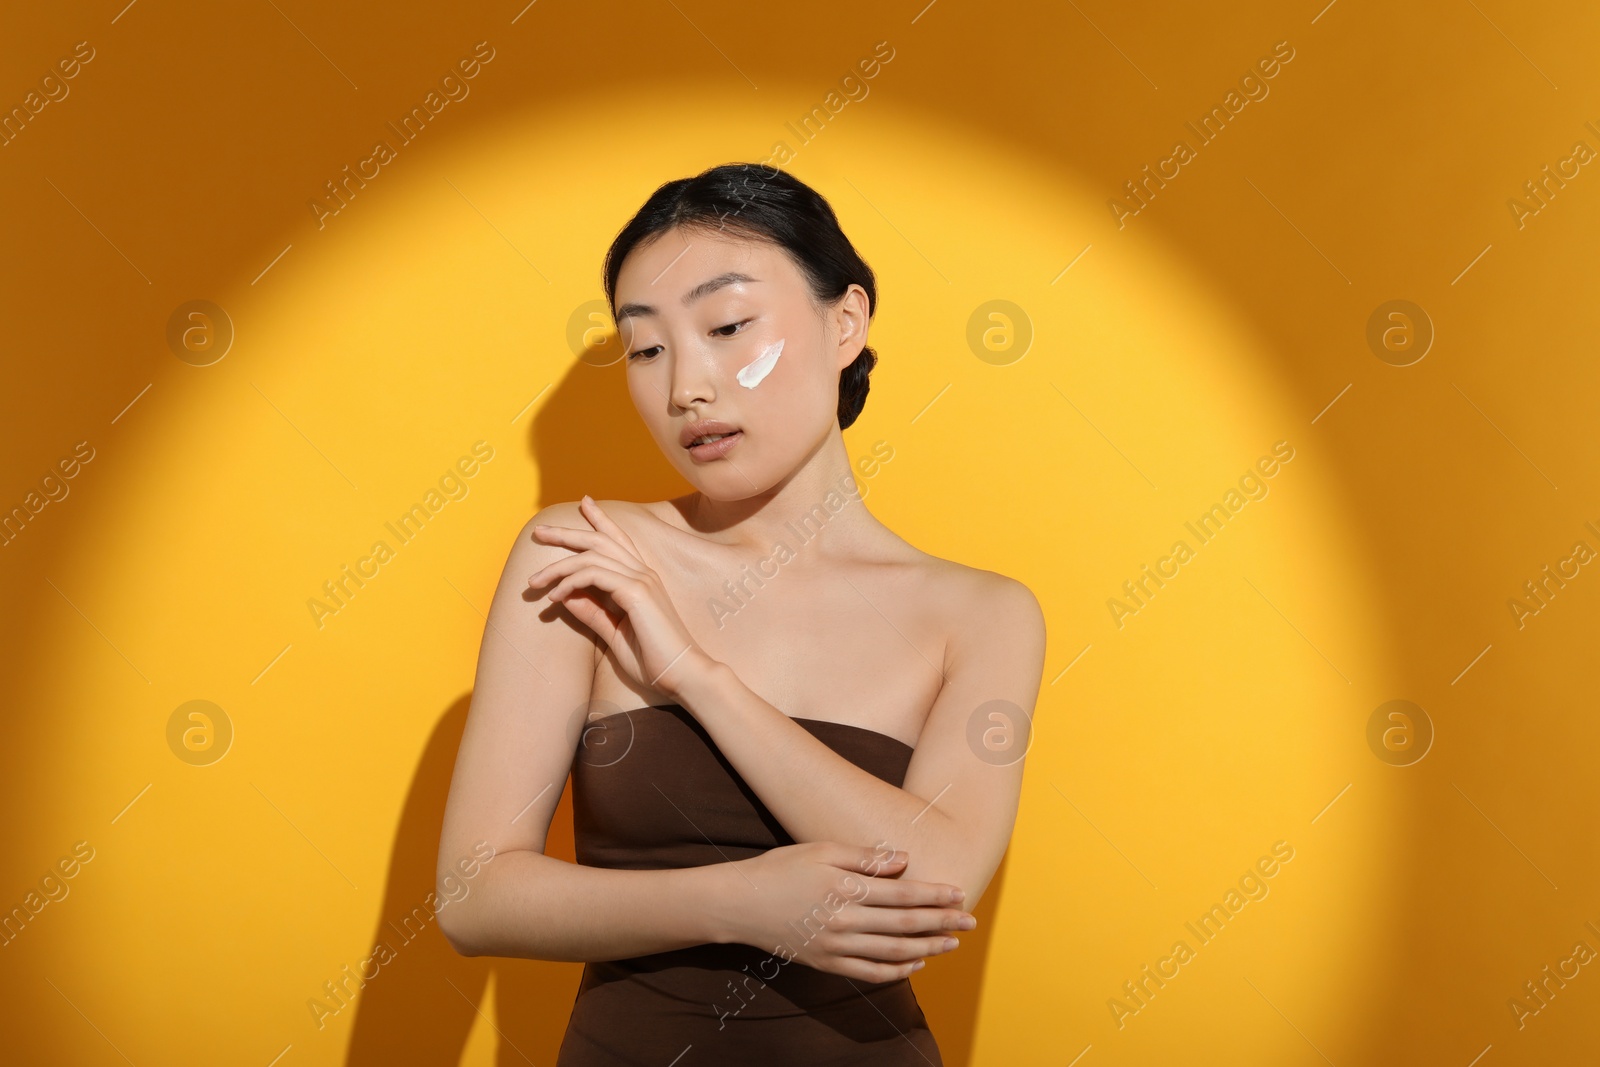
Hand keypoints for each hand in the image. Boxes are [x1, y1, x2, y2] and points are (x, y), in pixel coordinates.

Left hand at [528, 496, 707, 696]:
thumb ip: (592, 612)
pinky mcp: (636, 592)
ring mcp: (641, 580)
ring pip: (591, 558)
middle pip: (600, 540)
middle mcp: (643, 573)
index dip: (600, 520)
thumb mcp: (614, 632)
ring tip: (535, 582)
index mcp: (642, 579)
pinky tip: (556, 597)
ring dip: (558, 567)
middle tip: (539, 531)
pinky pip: (594, 576)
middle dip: (567, 533)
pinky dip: (570, 583)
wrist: (682, 674)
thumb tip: (566, 595)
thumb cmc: (652, 658)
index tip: (584, 503)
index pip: (618, 540)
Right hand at [716, 841, 974, 982]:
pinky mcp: (826, 963)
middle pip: (905, 925)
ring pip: (893, 952)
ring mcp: (835, 946)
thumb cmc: (780, 868)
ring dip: (927, 948)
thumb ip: (864, 857)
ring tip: (952, 943)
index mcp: (845, 887)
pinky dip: (896, 970)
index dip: (934, 895)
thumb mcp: (821, 849)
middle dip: (942, 922)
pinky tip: (916, 963)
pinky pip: (869, 972)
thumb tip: (904, 860)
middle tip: (970, 921)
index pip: (902, 894)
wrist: (739, 904)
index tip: (960, 893)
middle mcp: (844, 920)